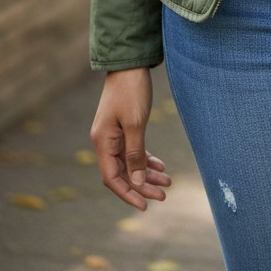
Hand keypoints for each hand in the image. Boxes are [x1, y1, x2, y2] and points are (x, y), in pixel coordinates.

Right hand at [90, 67, 171, 210]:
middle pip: (123, 173)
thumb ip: (135, 154)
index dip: (128, 194)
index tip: (145, 207)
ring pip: (130, 163)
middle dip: (142, 186)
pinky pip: (134, 150)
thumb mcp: (136, 124)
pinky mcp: (124, 127)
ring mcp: (114, 134)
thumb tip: (137, 183)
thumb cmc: (131, 91)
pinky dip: (146, 159)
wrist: (130, 64)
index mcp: (103, 142)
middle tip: (164, 196)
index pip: (112, 178)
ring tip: (167, 183)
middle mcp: (105, 141)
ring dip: (147, 174)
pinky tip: (161, 167)